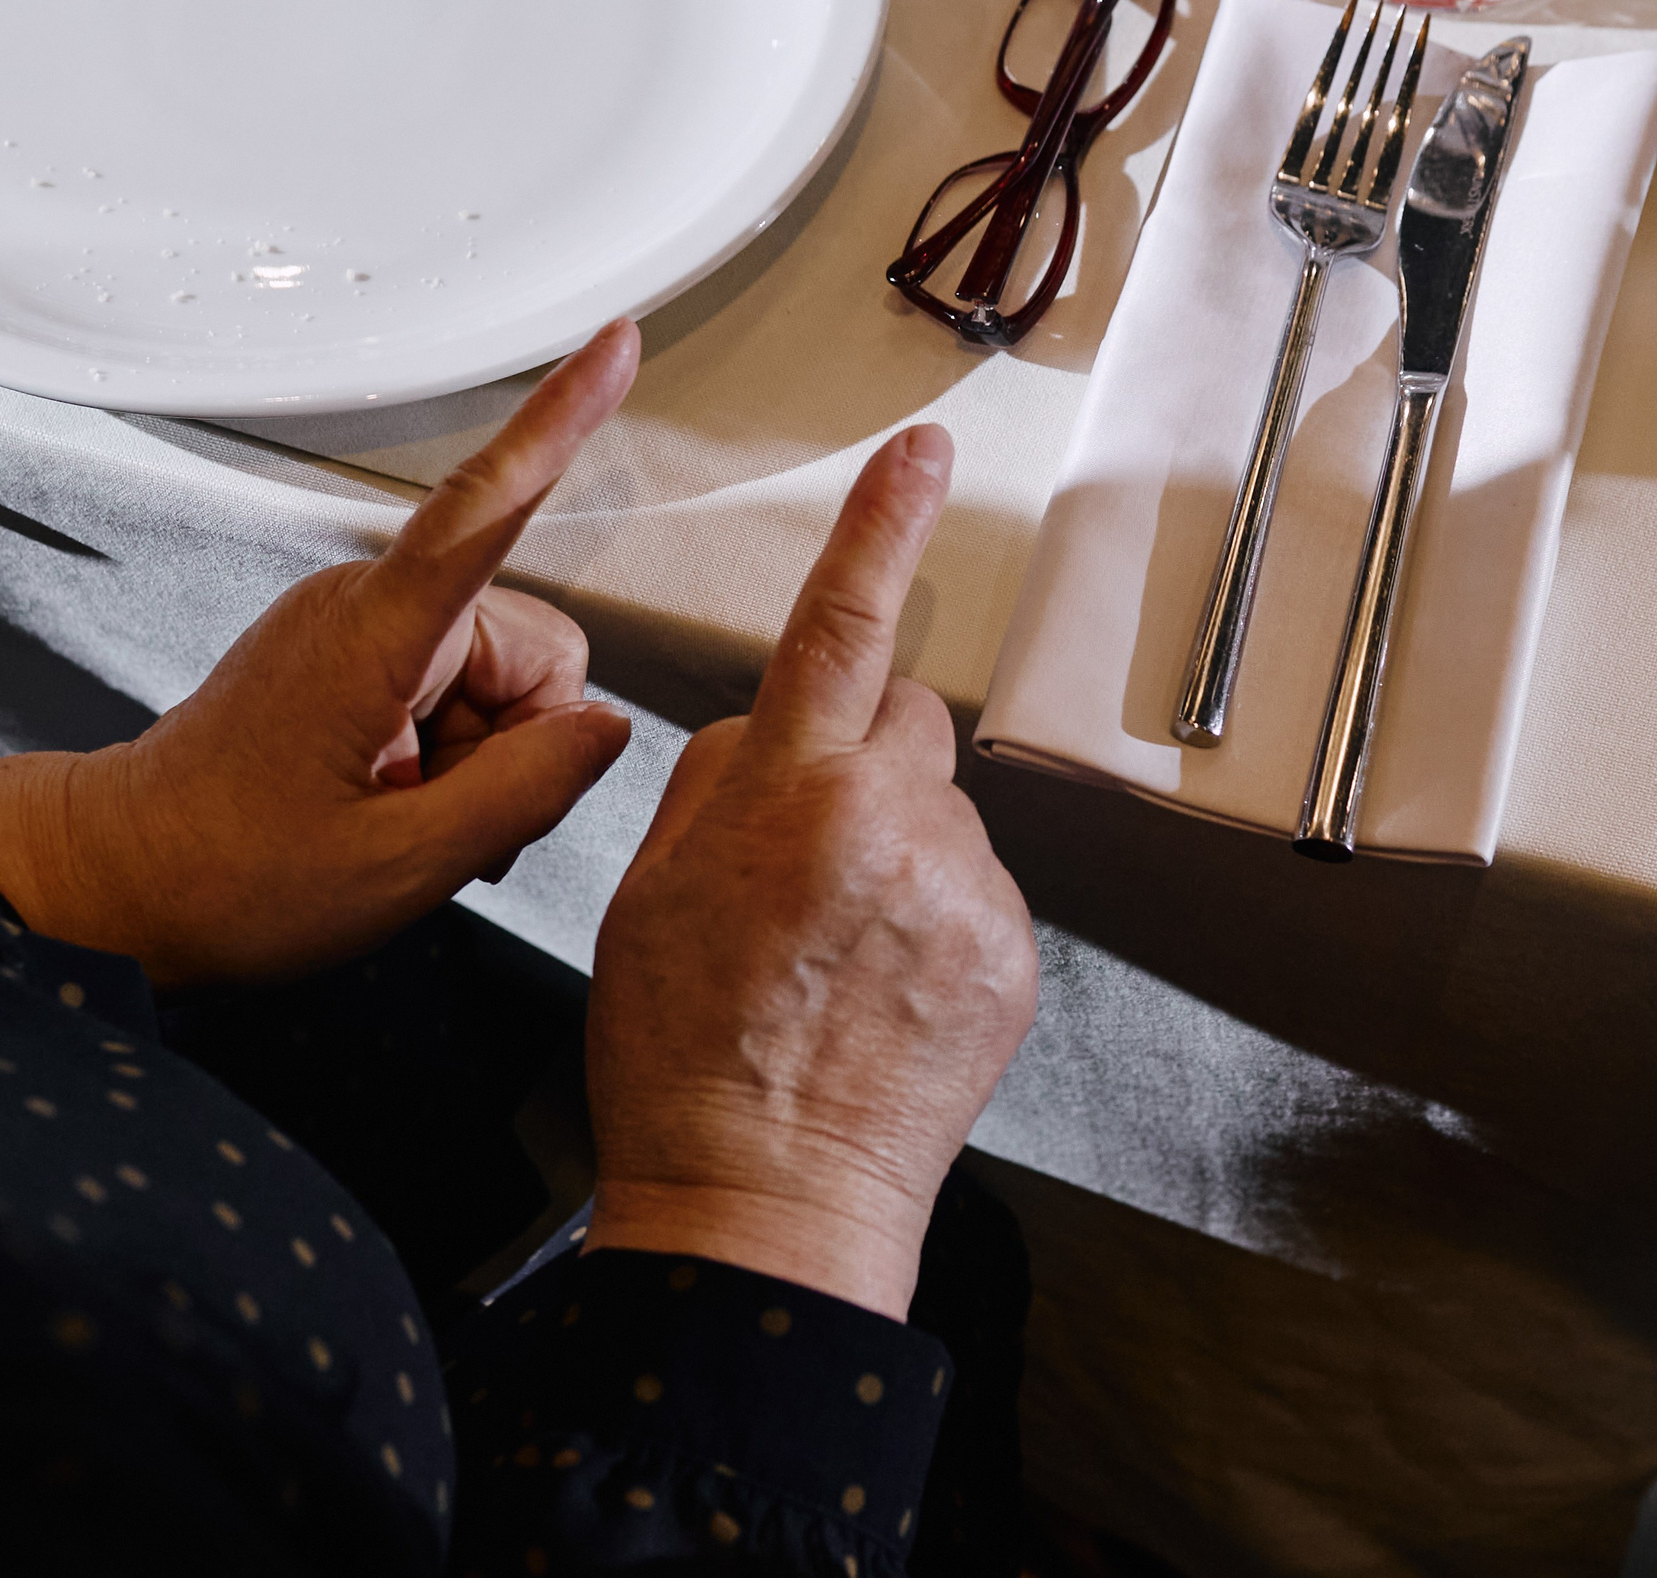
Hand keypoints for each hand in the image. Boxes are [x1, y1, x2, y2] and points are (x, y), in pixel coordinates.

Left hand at [0, 320, 643, 985]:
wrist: (112, 879)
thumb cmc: (221, 876)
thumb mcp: (398, 866)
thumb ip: (523, 792)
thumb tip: (604, 730)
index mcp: (372, 638)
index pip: (486, 509)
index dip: (561, 423)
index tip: (612, 349)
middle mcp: (363, 607)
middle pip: (532, 649)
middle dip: (519, 742)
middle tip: (440, 820)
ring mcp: (354, 627)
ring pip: (504, 677)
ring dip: (485, 759)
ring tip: (404, 818)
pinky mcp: (351, 653)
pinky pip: (459, 686)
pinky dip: (456, 754)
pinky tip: (402, 802)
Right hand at [583, 424, 1038, 1318]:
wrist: (766, 1201)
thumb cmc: (684, 1060)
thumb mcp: (647, 895)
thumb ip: (716, 784)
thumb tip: (769, 736)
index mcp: (787, 795)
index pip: (842, 625)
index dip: (880, 526)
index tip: (920, 454)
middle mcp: (890, 825)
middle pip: (907, 719)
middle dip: (864, 754)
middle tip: (809, 854)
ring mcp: (962, 891)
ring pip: (940, 812)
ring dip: (897, 848)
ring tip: (838, 952)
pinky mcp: (1010, 953)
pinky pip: (973, 889)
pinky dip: (933, 917)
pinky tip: (881, 989)